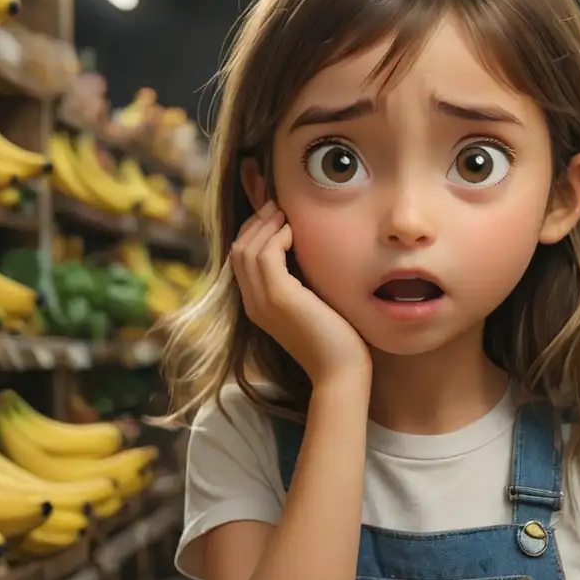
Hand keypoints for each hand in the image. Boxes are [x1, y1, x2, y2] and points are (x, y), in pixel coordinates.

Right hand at [230, 201, 370, 386]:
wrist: (341, 372)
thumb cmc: (336, 341)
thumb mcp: (313, 305)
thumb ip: (302, 282)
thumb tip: (307, 253)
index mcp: (258, 305)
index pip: (242, 259)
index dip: (254, 232)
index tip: (275, 215)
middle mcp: (254, 303)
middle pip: (238, 249)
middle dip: (256, 223)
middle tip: (277, 206)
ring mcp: (263, 301)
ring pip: (247, 248)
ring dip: (265, 225)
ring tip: (284, 213)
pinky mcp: (279, 298)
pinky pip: (266, 255)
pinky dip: (277, 237)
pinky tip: (294, 233)